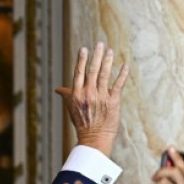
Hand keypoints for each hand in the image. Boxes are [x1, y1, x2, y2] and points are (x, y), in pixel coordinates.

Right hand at [55, 42, 128, 156]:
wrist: (94, 138)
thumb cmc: (82, 123)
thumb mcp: (72, 108)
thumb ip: (67, 95)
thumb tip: (58, 89)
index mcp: (77, 94)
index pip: (79, 73)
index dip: (82, 60)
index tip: (84, 49)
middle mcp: (88, 94)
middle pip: (92, 70)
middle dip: (96, 56)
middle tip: (100, 44)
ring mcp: (101, 97)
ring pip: (105, 75)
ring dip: (108, 61)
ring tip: (110, 51)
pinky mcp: (113, 102)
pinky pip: (118, 85)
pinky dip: (122, 74)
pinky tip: (125, 65)